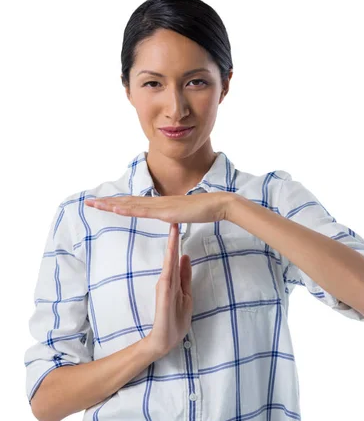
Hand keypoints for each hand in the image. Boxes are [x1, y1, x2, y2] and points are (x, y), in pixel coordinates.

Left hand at [84, 191, 232, 223]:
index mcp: (160, 204)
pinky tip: (116, 208)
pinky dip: (127, 209)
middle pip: (127, 202)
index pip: (134, 203)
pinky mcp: (165, 212)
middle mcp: (157, 202)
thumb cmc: (204, 210)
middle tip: (88, 201)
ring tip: (95, 203)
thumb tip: (170, 219)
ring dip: (112, 204)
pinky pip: (143, 211)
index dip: (118, 202)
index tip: (103, 203)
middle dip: (107, 202)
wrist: (217, 204)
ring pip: (131, 205)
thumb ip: (174, 217)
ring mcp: (160, 206)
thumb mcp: (184, 215)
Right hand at [146, 222, 192, 357]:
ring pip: (168, 263)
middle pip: (171, 256)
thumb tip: (186, 256)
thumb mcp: (185, 293)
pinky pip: (167, 278)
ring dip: (171, 247)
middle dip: (173, 239)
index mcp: (173, 280)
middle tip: (174, 219)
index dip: (177, 241)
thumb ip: (185, 276)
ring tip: (173, 231)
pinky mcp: (164, 297)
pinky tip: (171, 255)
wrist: (164, 340)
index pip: (175, 257)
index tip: (178, 225)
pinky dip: (169, 266)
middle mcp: (167, 281)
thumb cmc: (174, 320)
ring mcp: (165, 288)